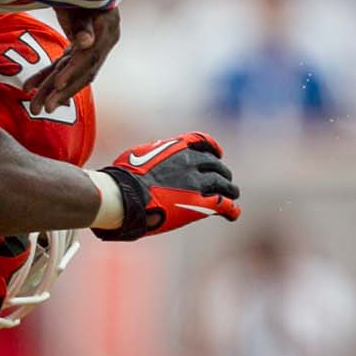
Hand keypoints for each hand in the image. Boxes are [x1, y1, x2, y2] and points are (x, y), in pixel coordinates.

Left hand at [28, 7, 121, 111]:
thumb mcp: (84, 1)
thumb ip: (85, 24)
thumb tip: (87, 43)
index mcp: (107, 33)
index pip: (89, 58)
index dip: (73, 72)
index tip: (57, 84)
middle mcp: (101, 44)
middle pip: (81, 73)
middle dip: (61, 92)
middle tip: (44, 109)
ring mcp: (90, 48)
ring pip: (70, 73)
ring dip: (52, 90)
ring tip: (35, 107)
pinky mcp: (78, 49)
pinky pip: (62, 65)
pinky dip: (46, 75)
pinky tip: (30, 86)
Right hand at [92, 132, 239, 241]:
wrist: (124, 196)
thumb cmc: (122, 178)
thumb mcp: (136, 155)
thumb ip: (151, 155)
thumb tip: (148, 158)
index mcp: (175, 148)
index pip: (202, 141)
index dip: (212, 148)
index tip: (217, 154)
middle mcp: (190, 162)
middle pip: (215, 164)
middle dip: (221, 172)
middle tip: (223, 180)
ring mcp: (196, 183)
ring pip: (223, 184)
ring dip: (230, 189)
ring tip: (233, 194)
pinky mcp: (198, 204)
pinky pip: (222, 205)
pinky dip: (231, 208)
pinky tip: (233, 214)